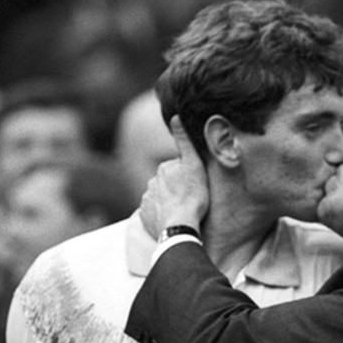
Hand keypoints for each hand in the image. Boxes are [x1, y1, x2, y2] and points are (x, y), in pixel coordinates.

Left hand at [138, 116, 208, 236]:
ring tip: (183, 212)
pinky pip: (154, 212)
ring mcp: (147, 200)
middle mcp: (151, 182)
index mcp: (163, 168)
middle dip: (177, 188)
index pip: (178, 169)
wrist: (180, 226)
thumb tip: (175, 116)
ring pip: (161, 198)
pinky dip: (162, 214)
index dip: (189, 176)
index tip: (197, 185)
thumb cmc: (192, 196)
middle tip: (192, 199)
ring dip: (170, 202)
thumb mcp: (194, 165)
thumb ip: (184, 141)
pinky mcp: (145, 216)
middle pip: (168, 183)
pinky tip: (173, 219)